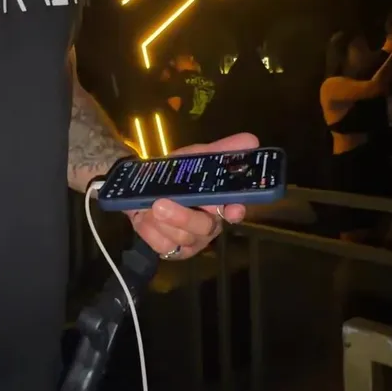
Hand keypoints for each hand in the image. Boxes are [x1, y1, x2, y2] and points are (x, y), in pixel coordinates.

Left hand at [127, 132, 258, 259]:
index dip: (234, 211)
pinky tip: (144, 216)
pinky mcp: (170, 250)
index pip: (234, 210)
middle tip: (160, 204)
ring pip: (181, 238)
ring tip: (148, 205)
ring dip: (161, 220)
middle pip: (204, 228)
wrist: (140, 186)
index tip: (232, 210)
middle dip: (182, 216)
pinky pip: (162, 245)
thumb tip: (251, 140)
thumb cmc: (174, 174)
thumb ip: (221, 150)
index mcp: (219, 204)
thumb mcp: (194, 158)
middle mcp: (209, 225)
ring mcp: (190, 240)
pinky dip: (149, 229)